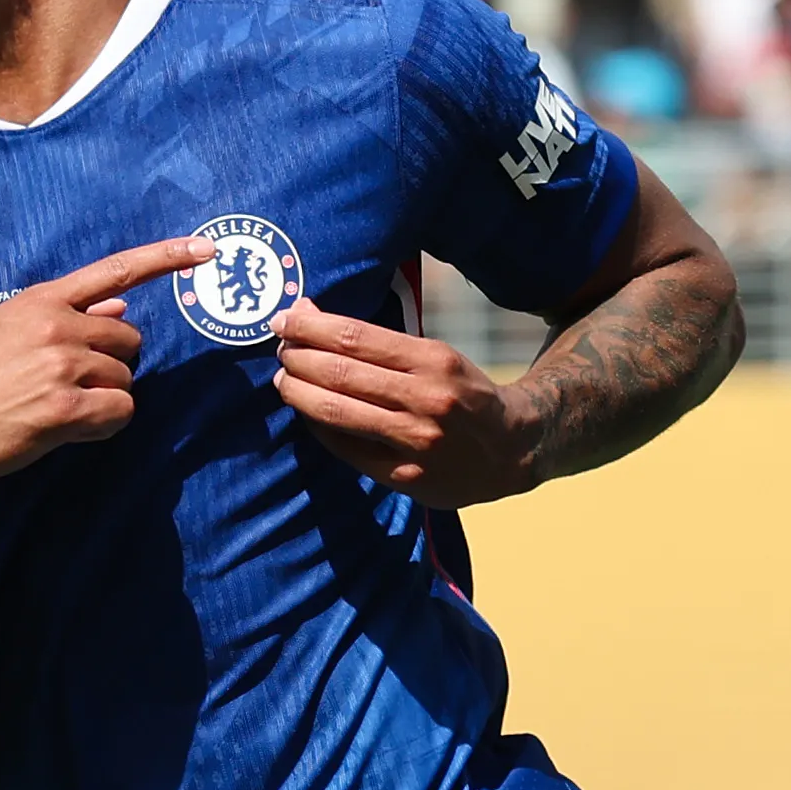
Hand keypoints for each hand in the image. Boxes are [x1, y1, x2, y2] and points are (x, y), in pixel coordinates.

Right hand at [0, 236, 214, 496]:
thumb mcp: (6, 330)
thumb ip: (64, 315)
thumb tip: (120, 304)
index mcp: (41, 299)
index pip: (116, 270)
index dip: (166, 258)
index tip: (206, 249)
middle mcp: (55, 324)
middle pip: (129, 340)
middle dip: (111, 366)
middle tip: (69, 386)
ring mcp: (61, 365)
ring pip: (125, 380)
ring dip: (105, 399)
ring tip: (58, 409)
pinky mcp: (64, 407)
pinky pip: (120, 412)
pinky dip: (105, 425)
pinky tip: (72, 429)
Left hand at [270, 297, 541, 508]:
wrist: (512, 449)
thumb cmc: (462, 393)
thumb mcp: (435, 356)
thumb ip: (378, 343)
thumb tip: (310, 312)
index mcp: (433, 360)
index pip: (356, 337)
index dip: (310, 327)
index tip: (283, 318)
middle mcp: (426, 400)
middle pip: (340, 373)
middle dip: (297, 357)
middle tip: (278, 348)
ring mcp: (416, 442)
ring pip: (338, 412)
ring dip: (298, 392)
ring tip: (282, 379)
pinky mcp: (406, 477)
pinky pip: (347, 449)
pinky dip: (319, 428)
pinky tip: (307, 413)